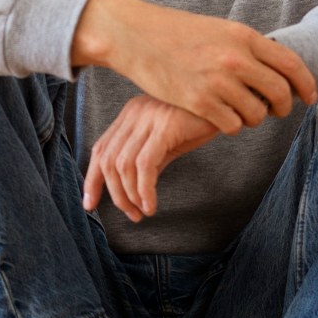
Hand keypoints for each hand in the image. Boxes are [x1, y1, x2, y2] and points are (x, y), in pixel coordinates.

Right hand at [70, 0, 316, 134]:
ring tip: (242, 113)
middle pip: (280, 93)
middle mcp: (235, 58)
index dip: (306, 84)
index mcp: (244, 36)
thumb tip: (274, 67)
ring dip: (254, 119)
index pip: (292, 64)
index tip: (310, 97)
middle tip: (276, 111)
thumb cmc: (177, 32)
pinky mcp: (198, 102)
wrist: (137, 35)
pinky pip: (232, 126)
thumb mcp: (219, 30)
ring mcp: (218, 81)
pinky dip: (231, 127)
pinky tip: (222, 119)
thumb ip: (246, 48)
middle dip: (283, 107)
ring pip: (257, 115)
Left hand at [83, 94, 219, 221]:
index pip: (101, 149)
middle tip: (132, 214)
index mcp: (130, 115)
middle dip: (116, 195)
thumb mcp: (167, 142)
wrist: (227, 103)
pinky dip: (144, 190)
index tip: (90, 204)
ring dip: (130, 195)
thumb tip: (134, 191)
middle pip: (108, 160)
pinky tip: (151, 204)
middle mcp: (134, 114)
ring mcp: (148, 118)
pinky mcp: (165, 126)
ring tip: (143, 211)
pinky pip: (145, 165)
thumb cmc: (200, 121)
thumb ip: (148, 161)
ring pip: (123, 165)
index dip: (91, 180)